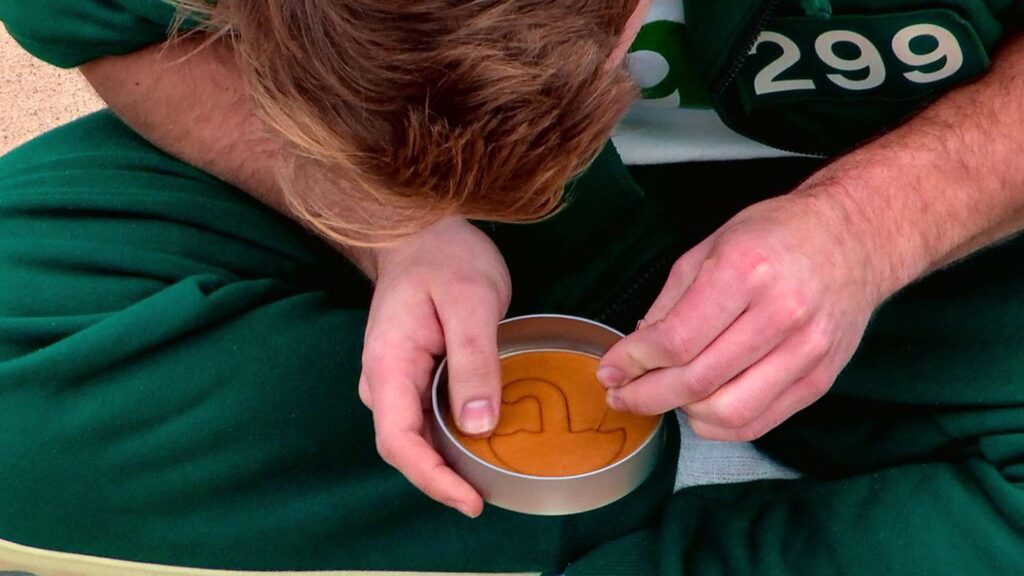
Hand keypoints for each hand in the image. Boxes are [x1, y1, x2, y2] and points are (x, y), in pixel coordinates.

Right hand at [358, 216, 510, 516]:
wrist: (421, 233)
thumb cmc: (446, 258)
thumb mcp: (471, 301)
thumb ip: (474, 361)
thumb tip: (478, 426)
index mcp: (389, 364)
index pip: (400, 441)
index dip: (434, 479)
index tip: (471, 502)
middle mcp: (382, 380)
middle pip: (406, 447)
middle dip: (445, 478)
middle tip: (492, 495)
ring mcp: (393, 380)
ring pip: (416, 436)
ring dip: (449, 461)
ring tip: (494, 474)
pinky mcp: (410, 377)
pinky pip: (426, 418)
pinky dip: (452, 437)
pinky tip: (484, 441)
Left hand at [598, 191, 891, 440]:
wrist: (855, 237)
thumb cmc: (779, 235)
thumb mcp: (711, 246)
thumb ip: (670, 301)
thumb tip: (636, 350)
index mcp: (745, 271)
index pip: (675, 339)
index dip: (632, 362)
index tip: (610, 371)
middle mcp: (781, 312)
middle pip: (697, 380)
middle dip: (645, 395)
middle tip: (622, 395)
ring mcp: (806, 350)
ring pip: (727, 411)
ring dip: (682, 413)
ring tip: (665, 396)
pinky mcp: (820, 378)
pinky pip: (759, 422)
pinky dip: (719, 425)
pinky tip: (699, 408)